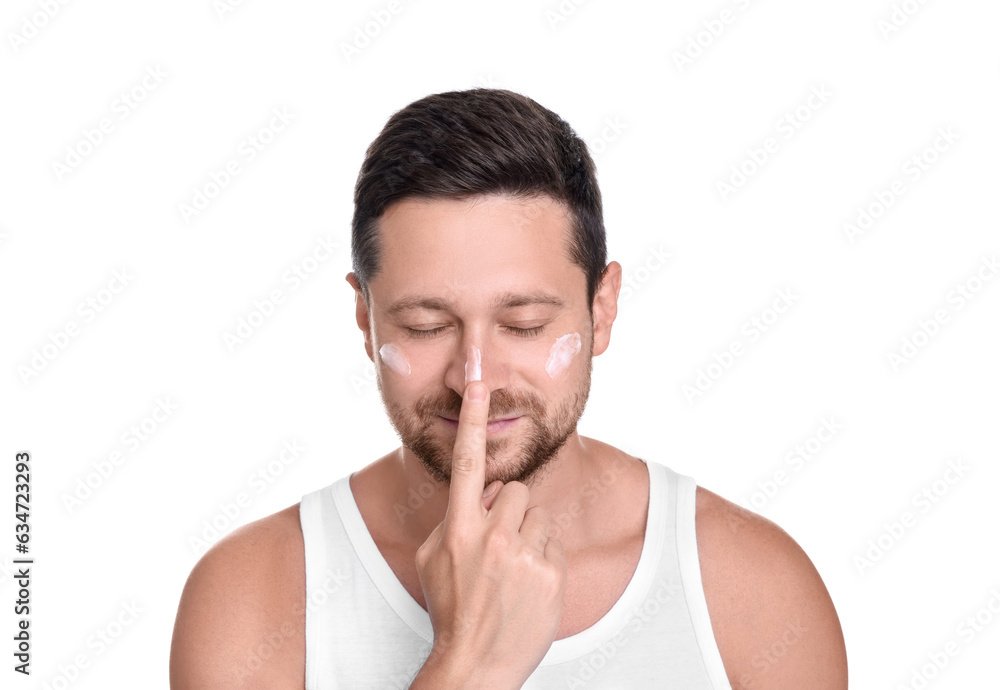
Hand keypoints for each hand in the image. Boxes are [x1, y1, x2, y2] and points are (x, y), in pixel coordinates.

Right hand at [412, 381, 566, 688]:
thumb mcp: (436, 558)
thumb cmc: (452, 608)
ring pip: (536, 515)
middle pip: (513, 491)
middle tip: (497, 548)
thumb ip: (456, 518)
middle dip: (508, 511)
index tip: (477, 383)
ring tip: (512, 571)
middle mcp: (492, 536)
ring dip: (527, 535)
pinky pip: (552, 543)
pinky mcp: (550, 572)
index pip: (466, 463)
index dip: (471, 419)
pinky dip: (543, 559)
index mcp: (458, 528)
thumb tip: (482, 493)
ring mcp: (524, 554)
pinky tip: (528, 586)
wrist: (477, 663)